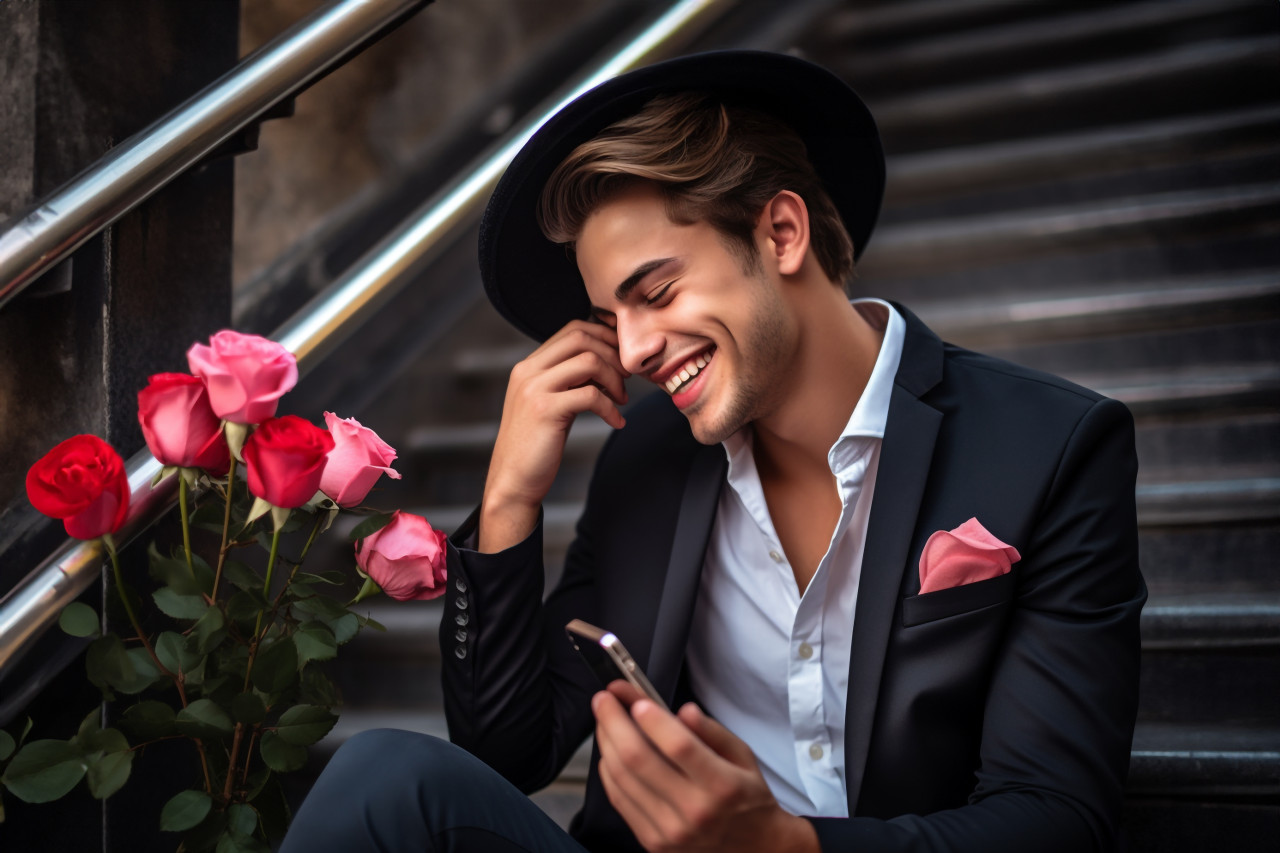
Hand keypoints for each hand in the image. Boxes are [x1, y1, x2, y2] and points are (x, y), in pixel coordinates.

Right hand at [478, 320, 628, 551]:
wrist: (513, 480)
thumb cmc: (536, 445)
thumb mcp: (549, 403)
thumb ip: (568, 380)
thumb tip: (606, 362)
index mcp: (529, 365)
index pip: (572, 329)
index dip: (604, 337)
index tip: (622, 358)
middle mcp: (528, 371)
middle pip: (581, 338)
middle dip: (613, 354)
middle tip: (628, 378)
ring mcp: (534, 388)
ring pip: (588, 361)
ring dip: (615, 379)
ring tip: (621, 400)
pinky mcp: (545, 410)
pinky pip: (591, 395)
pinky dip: (611, 408)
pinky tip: (616, 422)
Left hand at [593, 682, 819, 852]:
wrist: (752, 848)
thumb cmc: (745, 796)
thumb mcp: (742, 756)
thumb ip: (712, 731)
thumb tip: (684, 711)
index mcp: (722, 786)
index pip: (679, 746)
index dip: (652, 719)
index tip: (636, 698)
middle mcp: (694, 811)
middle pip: (638, 758)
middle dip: (614, 721)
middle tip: (604, 698)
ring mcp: (670, 831)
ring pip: (621, 777)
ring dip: (606, 742)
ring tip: (605, 720)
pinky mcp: (652, 842)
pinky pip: (618, 799)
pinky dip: (608, 769)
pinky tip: (610, 750)